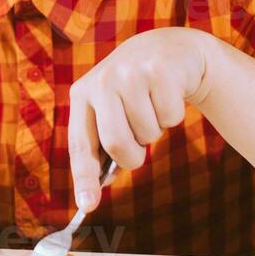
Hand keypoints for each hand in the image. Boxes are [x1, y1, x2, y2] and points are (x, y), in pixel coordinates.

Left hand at [67, 27, 212, 212]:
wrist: (170, 50)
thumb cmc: (136, 90)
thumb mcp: (112, 109)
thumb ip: (102, 146)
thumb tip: (91, 196)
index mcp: (83, 94)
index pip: (81, 144)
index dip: (84, 177)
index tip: (87, 205)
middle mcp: (102, 81)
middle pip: (117, 143)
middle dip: (133, 156)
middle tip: (140, 145)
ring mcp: (130, 73)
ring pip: (148, 132)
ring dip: (156, 130)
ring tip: (152, 106)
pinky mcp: (160, 69)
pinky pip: (171, 117)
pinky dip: (174, 115)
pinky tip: (168, 93)